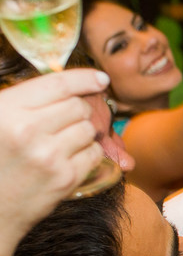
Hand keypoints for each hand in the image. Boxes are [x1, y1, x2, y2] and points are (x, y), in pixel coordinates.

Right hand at [0, 70, 108, 230]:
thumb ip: (26, 101)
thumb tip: (71, 83)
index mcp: (6, 111)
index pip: (58, 84)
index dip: (84, 78)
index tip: (100, 78)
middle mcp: (27, 130)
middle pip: (78, 106)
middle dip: (78, 111)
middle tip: (65, 121)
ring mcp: (49, 155)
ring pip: (89, 129)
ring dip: (82, 133)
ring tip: (61, 142)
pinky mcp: (66, 178)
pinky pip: (94, 153)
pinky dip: (87, 153)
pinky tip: (67, 158)